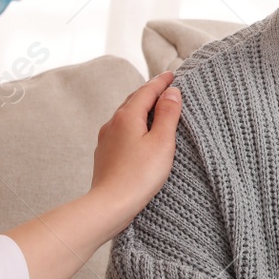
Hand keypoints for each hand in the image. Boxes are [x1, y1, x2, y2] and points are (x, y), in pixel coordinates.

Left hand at [88, 71, 181, 232]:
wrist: (110, 204)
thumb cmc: (139, 175)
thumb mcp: (162, 142)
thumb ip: (167, 115)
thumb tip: (171, 93)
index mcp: (127, 116)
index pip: (147, 91)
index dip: (161, 82)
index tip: (173, 74)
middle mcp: (113, 123)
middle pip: (133, 100)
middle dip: (150, 92)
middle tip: (165, 87)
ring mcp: (106, 139)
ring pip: (125, 116)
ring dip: (141, 108)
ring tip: (154, 108)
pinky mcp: (105, 154)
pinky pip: (121, 131)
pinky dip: (133, 125)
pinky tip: (139, 134)